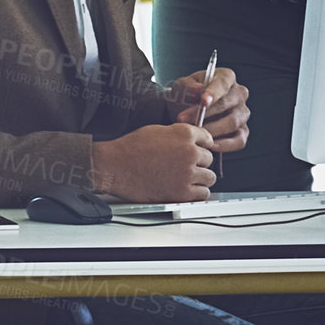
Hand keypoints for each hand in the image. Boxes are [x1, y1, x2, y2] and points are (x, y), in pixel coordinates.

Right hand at [92, 123, 216, 202]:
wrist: (115, 166)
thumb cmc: (131, 148)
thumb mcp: (159, 130)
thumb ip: (179, 134)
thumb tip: (192, 140)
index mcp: (185, 133)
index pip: (208, 139)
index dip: (201, 146)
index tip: (198, 150)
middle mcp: (190, 152)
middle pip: (209, 159)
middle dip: (198, 162)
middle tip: (185, 166)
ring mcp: (187, 172)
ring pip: (209, 177)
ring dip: (200, 178)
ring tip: (187, 179)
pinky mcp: (181, 192)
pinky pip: (203, 194)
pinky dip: (196, 193)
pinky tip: (187, 190)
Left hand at [172, 67, 249, 152]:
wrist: (184, 111)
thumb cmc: (185, 96)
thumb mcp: (182, 87)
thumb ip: (189, 87)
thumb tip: (198, 89)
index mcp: (226, 78)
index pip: (223, 83)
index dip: (214, 92)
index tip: (203, 101)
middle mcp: (239, 94)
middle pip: (226, 104)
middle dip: (205, 114)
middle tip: (184, 120)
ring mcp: (242, 113)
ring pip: (232, 122)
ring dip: (212, 130)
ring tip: (195, 134)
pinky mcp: (243, 131)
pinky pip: (239, 140)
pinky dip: (224, 145)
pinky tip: (209, 146)